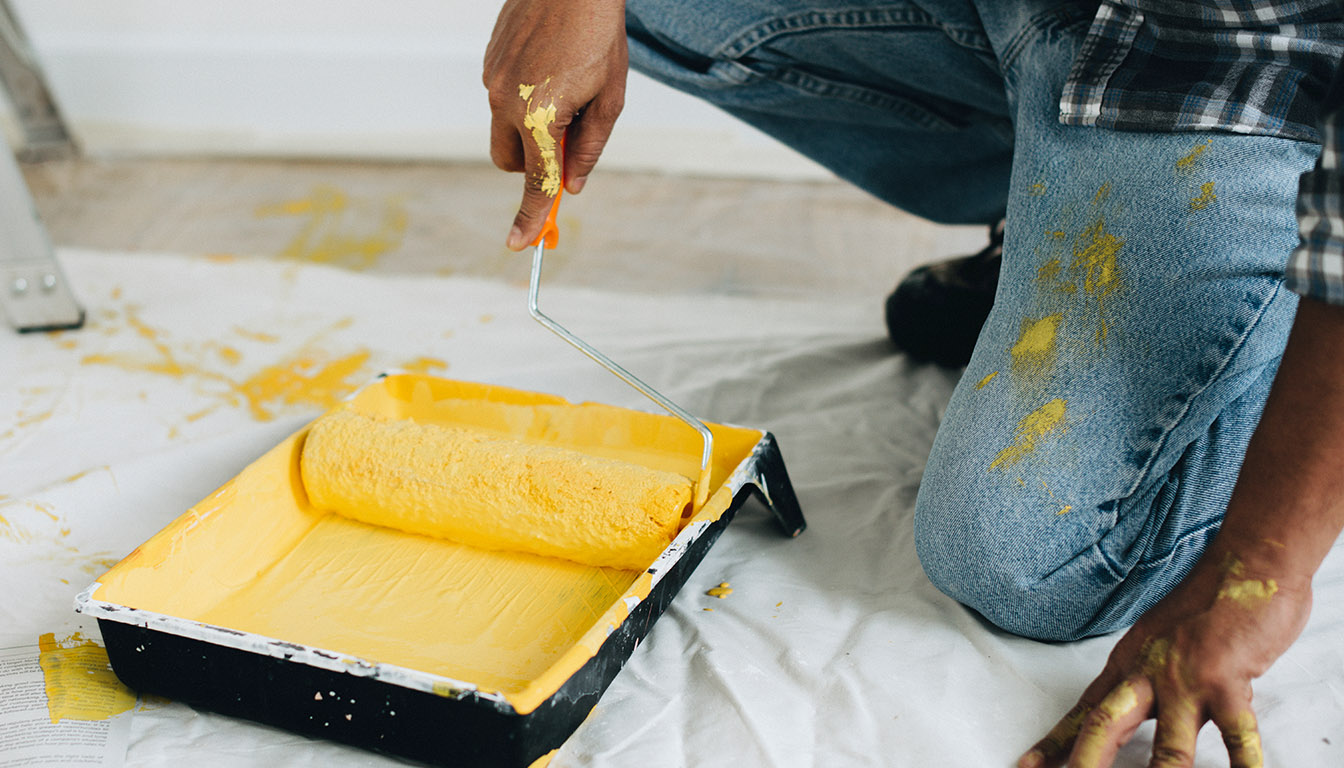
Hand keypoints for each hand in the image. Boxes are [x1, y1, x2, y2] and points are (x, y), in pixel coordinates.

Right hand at [483, 0, 627, 249]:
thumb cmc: (598, 34)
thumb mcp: (609, 97)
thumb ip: (590, 147)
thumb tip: (574, 185)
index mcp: (539, 117)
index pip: (536, 182)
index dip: (531, 218)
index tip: (521, 244)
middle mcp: (506, 102)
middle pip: (511, 163)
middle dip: (534, 166)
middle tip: (567, 145)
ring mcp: (492, 81)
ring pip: (504, 130)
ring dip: (530, 129)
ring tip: (566, 89)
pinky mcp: (489, 63)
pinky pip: (502, 99)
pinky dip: (523, 101)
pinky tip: (551, 68)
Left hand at [1018, 543, 1311, 767]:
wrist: (1247, 563)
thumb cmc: (1207, 604)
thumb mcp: (1159, 639)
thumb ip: (1145, 674)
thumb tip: (1134, 703)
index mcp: (1128, 663)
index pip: (1084, 710)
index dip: (1056, 741)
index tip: (1029, 764)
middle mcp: (1148, 673)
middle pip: (1105, 725)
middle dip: (1084, 761)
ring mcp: (1186, 680)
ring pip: (1169, 747)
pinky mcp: (1227, 683)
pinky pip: (1238, 736)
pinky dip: (1244, 765)